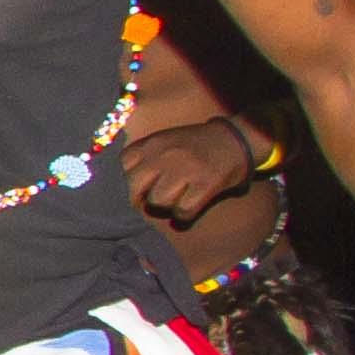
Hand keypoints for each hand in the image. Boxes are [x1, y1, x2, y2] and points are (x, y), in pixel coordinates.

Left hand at [120, 114, 265, 225]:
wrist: (235, 139)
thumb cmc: (194, 145)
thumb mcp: (165, 141)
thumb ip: (143, 157)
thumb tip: (119, 186)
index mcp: (152, 144)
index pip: (122, 167)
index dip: (126, 181)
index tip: (135, 187)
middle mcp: (164, 155)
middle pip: (133, 188)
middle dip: (139, 198)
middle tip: (150, 200)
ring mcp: (185, 170)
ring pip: (157, 202)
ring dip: (165, 206)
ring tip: (176, 199)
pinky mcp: (205, 184)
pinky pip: (182, 211)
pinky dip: (184, 215)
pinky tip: (190, 206)